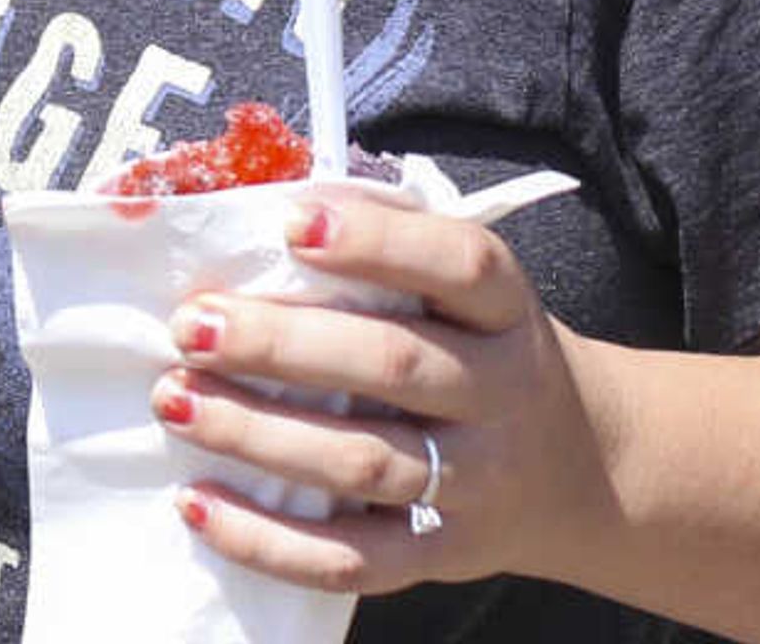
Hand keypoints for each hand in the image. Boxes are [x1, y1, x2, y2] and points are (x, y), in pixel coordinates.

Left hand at [155, 192, 623, 599]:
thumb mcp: (464, 288)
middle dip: (279, 344)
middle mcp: (501, 392)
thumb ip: (387, 239)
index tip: (287, 224)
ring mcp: (477, 482)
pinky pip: (357, 560)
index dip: (376, 241)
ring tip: (174, 400)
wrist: (586, 468)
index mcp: (505, 308)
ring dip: (257, 434)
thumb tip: (273, 197)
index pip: (459, 264)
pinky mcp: (446, 553)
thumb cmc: (478, 346)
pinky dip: (271, 542)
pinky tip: (197, 504)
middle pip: (394, 364)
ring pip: (365, 462)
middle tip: (189, 326)